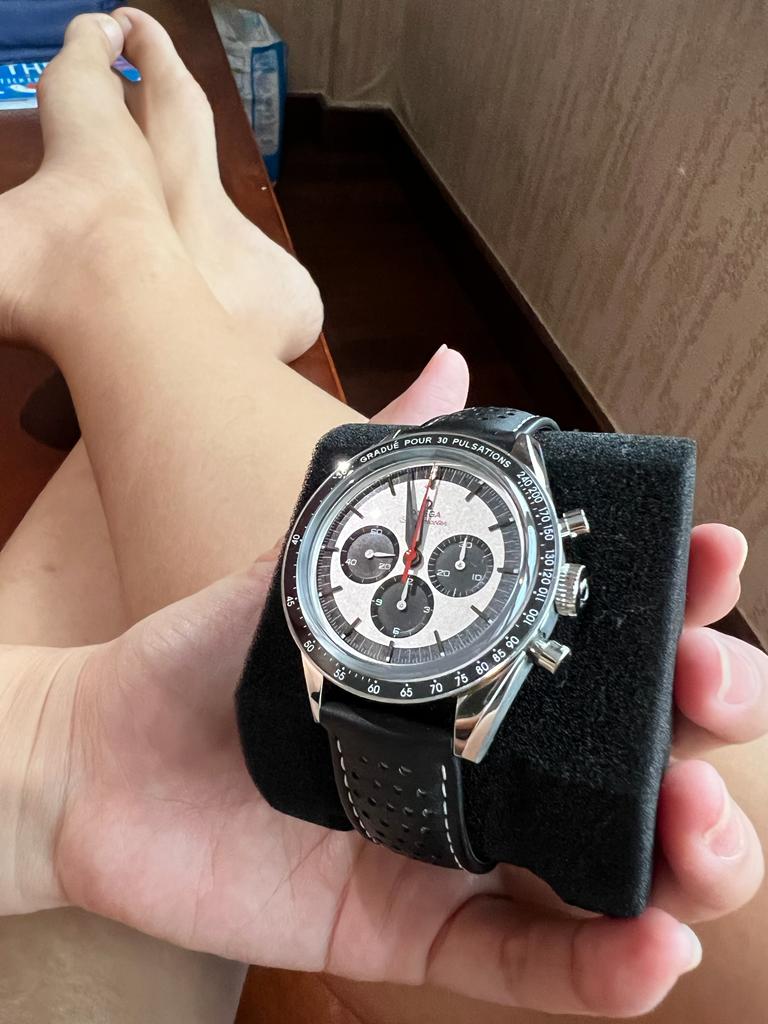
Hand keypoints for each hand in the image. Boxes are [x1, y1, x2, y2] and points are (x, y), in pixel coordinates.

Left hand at [3, 351, 765, 1016]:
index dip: (676, 598)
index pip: (605, 635)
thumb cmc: (208, 659)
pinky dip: (597, 966)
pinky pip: (522, 959)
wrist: (103, 761)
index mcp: (478, 667)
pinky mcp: (415, 923)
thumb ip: (387, 472)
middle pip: (634, 746)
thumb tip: (450, 365)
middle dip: (702, 715)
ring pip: (608, 861)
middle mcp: (490, 752)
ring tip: (706, 826)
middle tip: (713, 684)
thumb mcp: (303, 559)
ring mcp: (462, 841)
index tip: (714, 558)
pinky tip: (658, 943)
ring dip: (689, 848)